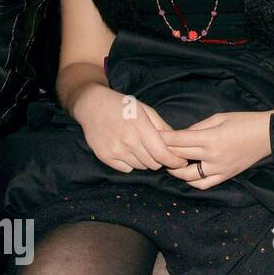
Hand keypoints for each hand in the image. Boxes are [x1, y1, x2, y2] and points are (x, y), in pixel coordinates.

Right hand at [71, 85, 187, 173]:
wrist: (92, 105)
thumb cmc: (123, 106)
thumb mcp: (147, 110)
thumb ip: (162, 127)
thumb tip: (178, 142)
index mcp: (140, 127)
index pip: (162, 154)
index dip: (174, 161)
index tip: (181, 162)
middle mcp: (127, 141)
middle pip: (153, 163)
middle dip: (160, 159)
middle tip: (159, 151)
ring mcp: (114, 150)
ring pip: (140, 167)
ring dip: (145, 161)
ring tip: (142, 148)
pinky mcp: (104, 156)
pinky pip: (126, 169)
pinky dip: (131, 164)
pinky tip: (129, 151)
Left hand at [160, 111, 273, 189]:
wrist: (268, 135)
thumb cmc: (244, 121)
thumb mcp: (219, 117)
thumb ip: (198, 127)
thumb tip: (181, 135)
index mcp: (210, 139)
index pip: (178, 140)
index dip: (162, 137)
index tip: (152, 135)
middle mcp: (212, 157)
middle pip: (179, 156)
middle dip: (164, 151)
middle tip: (154, 147)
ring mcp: (218, 169)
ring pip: (186, 175)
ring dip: (174, 169)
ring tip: (170, 162)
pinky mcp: (225, 176)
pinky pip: (203, 184)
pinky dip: (191, 181)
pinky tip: (186, 174)